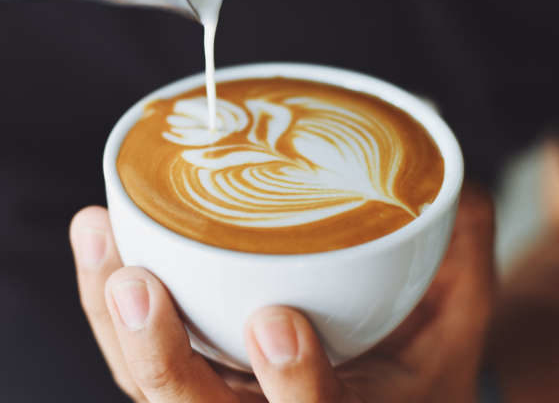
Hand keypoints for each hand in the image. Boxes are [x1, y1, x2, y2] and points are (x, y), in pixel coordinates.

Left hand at [69, 185, 494, 401]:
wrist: (385, 400)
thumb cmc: (417, 367)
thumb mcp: (457, 319)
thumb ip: (459, 254)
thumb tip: (451, 177)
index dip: (296, 385)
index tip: (278, 323)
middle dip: (162, 359)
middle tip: (137, 286)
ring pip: (150, 388)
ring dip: (113, 320)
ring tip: (99, 236)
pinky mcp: (189, 382)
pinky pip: (134, 360)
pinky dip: (106, 304)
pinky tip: (98, 237)